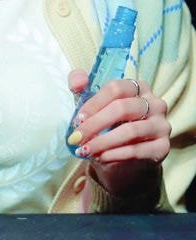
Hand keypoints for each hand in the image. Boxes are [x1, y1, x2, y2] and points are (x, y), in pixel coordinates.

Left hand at [67, 70, 170, 196]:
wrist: (124, 157)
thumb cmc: (107, 123)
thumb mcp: (93, 103)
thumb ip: (81, 85)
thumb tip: (78, 82)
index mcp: (138, 86)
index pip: (115, 88)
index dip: (94, 103)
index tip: (77, 119)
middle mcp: (155, 103)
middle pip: (122, 108)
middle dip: (95, 124)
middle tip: (76, 138)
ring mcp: (161, 125)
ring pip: (130, 131)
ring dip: (103, 142)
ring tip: (84, 150)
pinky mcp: (163, 147)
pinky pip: (138, 150)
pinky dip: (116, 154)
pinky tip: (100, 157)